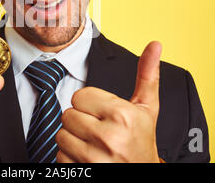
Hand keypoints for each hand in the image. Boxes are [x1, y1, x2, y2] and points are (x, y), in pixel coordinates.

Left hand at [56, 41, 161, 162]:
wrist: (144, 174)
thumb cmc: (142, 140)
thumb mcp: (147, 108)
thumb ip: (147, 75)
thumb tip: (155, 44)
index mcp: (122, 115)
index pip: (79, 96)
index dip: (90, 104)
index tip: (103, 114)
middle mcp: (109, 137)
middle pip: (67, 115)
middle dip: (81, 121)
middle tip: (99, 130)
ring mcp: (94, 159)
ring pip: (61, 135)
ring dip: (74, 139)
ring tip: (94, 144)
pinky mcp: (83, 172)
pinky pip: (60, 156)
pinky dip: (70, 157)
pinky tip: (89, 158)